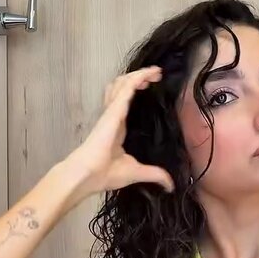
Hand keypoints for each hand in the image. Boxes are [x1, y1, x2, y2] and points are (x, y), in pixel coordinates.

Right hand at [63, 66, 173, 197]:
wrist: (88, 175)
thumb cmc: (105, 173)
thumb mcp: (136, 171)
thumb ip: (154, 174)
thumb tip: (170, 184)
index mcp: (117, 127)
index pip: (126, 101)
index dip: (136, 90)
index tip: (152, 84)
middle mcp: (114, 116)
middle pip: (123, 88)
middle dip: (139, 78)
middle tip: (156, 76)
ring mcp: (112, 112)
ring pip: (123, 84)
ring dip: (138, 75)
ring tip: (153, 72)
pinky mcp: (113, 111)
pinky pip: (126, 89)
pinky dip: (137, 79)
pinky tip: (149, 74)